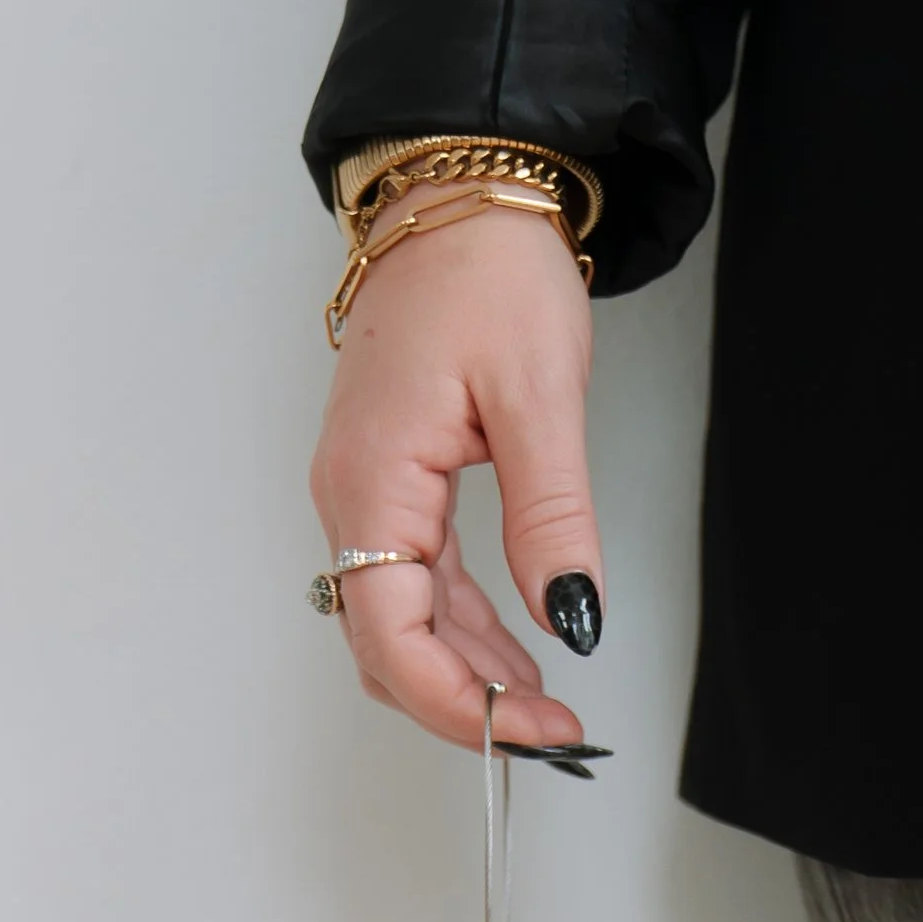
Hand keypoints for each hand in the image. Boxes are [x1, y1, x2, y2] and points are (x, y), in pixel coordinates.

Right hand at [309, 191, 603, 755]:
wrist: (456, 186)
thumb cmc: (487, 267)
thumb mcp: (540, 396)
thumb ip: (552, 519)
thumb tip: (571, 619)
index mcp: (373, 480)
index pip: (394, 638)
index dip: (460, 705)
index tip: (536, 732)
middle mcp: (351, 497)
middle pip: (388, 647)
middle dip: (466, 707)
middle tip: (555, 734)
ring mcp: (366, 493)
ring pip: (402, 625)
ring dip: (468, 676)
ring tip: (546, 708)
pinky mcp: (390, 484)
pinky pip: (415, 585)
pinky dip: (463, 633)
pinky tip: (516, 654)